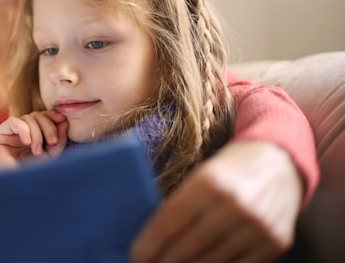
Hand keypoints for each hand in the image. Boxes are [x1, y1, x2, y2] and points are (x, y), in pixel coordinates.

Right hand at [0, 110, 67, 170]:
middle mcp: (19, 133)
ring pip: (27, 118)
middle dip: (48, 126)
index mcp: (32, 136)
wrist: (14, 190)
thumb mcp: (50, 155)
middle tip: (52, 142)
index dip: (52, 116)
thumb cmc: (31, 175)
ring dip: (37, 133)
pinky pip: (13, 122)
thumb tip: (64, 120)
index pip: (43, 117)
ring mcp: (8, 134)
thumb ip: (58, 139)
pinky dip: (24, 129)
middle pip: (36, 116)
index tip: (63, 121)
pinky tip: (27, 143)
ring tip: (37, 151)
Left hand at [130, 141, 302, 262]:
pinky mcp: (274, 244)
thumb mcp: (201, 174)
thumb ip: (179, 204)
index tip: (134, 255)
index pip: (168, 223)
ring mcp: (257, 228)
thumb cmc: (229, 169)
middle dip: (162, 261)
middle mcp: (235, 206)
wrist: (281, 162)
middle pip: (186, 248)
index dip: (148, 245)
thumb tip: (150, 238)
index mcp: (210, 183)